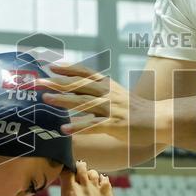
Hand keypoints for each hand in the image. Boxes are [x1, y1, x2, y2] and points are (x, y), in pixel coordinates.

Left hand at [39, 63, 160, 145]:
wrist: (157, 119)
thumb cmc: (134, 109)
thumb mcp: (116, 94)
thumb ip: (98, 91)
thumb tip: (76, 89)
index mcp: (107, 85)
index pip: (84, 73)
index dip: (67, 68)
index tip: (51, 65)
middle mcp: (107, 93)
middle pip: (78, 86)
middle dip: (56, 83)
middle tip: (37, 82)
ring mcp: (111, 109)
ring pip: (83, 103)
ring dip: (63, 101)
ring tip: (45, 100)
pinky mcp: (115, 124)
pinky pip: (93, 126)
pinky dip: (78, 127)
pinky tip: (65, 129)